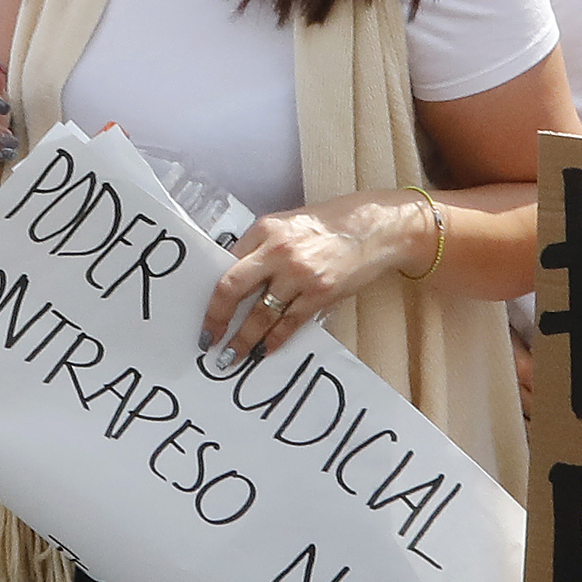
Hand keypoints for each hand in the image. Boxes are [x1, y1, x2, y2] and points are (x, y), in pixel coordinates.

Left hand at [198, 194, 424, 368]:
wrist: (377, 228)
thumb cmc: (332, 224)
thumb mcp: (289, 224)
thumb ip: (263, 246)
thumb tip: (238, 278)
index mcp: (265, 229)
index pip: (227, 265)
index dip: (212, 294)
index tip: (204, 313)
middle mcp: (278, 251)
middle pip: (234, 289)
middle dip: (217, 320)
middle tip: (207, 342)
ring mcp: (299, 274)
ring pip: (260, 314)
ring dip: (244, 340)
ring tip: (232, 357)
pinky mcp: (320, 293)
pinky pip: (289, 323)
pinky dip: (274, 340)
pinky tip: (265, 351)